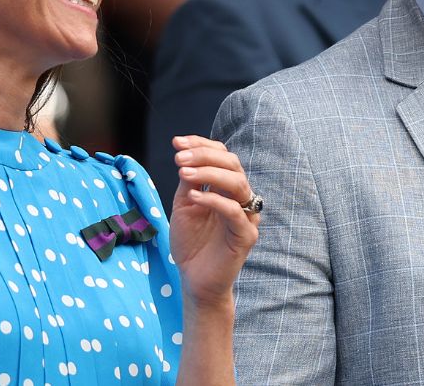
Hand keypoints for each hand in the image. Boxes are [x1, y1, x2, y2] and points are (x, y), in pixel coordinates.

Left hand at [168, 136, 259, 307]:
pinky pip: (234, 211)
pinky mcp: (246, 235)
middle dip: (204, 156)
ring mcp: (246, 216)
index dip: (201, 145)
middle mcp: (241, 198)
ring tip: (183, 172)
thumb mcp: (184, 205)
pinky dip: (214, 200)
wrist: (194, 279)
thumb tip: (185, 155)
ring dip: (209, 173)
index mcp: (227, 188)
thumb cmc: (190, 243)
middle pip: (232, 164)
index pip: (222, 156)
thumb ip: (189, 182)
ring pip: (237, 183)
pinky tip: (194, 196)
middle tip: (179, 158)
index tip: (177, 142)